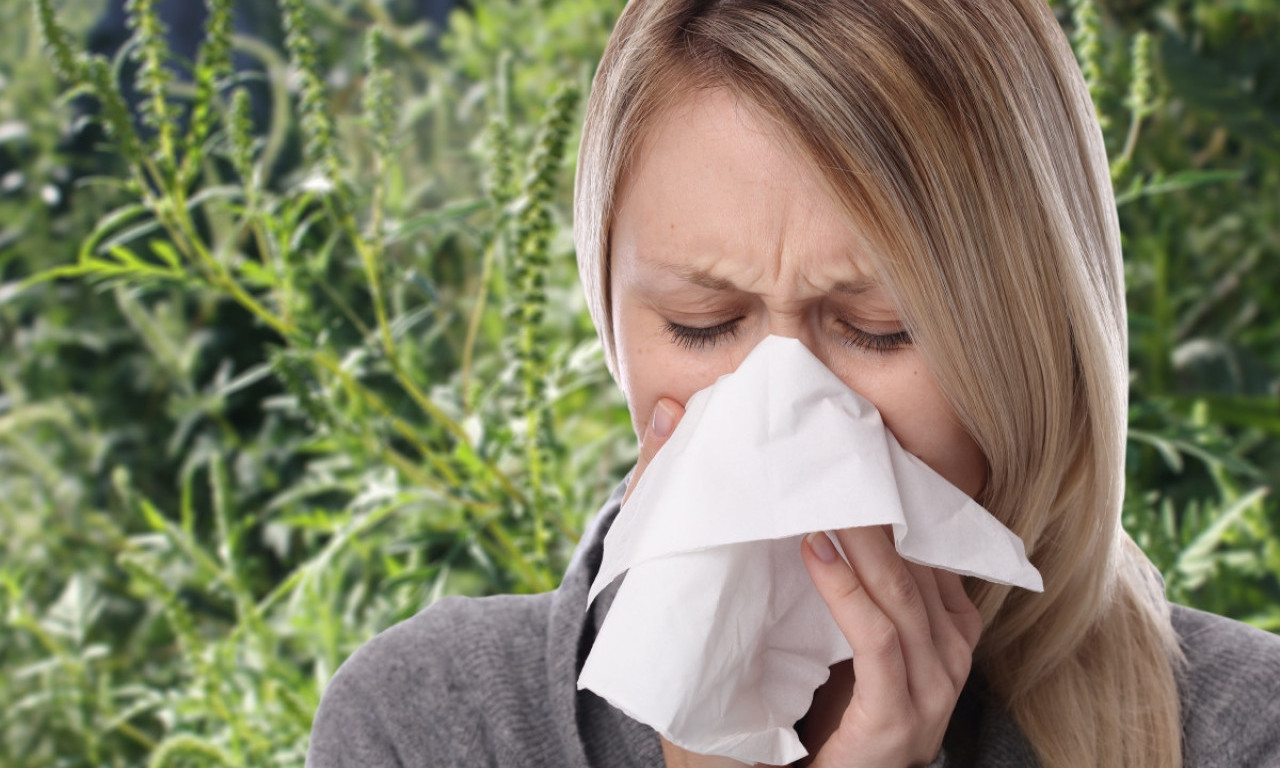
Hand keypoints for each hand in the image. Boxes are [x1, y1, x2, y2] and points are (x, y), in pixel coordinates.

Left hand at [628, 398, 981, 767]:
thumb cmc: (810, 722)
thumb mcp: (826, 644)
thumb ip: (824, 586)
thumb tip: (799, 508)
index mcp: (939, 635)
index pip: (929, 553)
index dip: (898, 500)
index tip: (861, 449)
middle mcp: (948, 660)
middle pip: (919, 564)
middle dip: (878, 504)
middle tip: (836, 449)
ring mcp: (930, 695)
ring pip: (903, 596)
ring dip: (861, 539)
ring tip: (821, 491)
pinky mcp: (898, 722)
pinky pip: (880, 644)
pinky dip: (848, 594)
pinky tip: (814, 552)